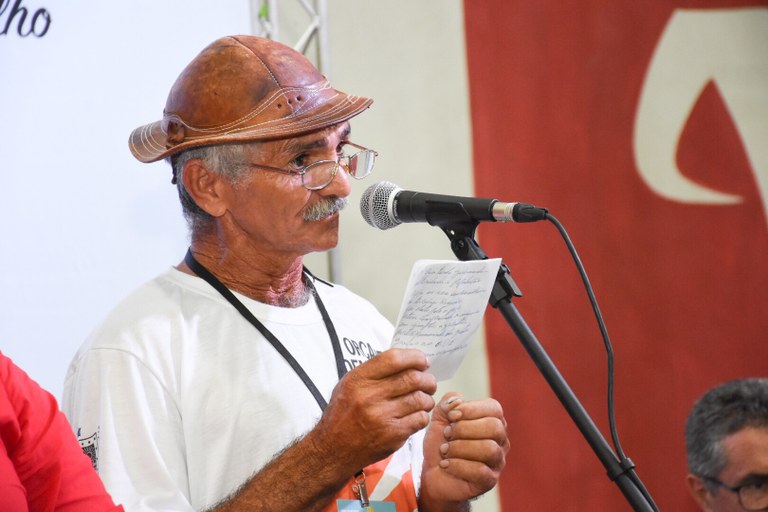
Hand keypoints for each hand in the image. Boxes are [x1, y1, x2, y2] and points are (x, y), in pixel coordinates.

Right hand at [311, 348, 437, 471]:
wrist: (333, 450)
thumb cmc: (343, 414)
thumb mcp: (349, 385)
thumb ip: (375, 372)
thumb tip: (408, 362)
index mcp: (358, 379)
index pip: (393, 359)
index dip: (414, 357)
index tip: (422, 361)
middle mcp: (369, 396)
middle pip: (412, 378)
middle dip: (427, 379)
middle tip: (429, 381)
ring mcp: (382, 417)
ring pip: (420, 399)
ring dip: (427, 398)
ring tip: (424, 399)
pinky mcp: (393, 435)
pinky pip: (420, 419)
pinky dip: (423, 415)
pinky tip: (417, 415)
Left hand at [420, 393, 508, 508]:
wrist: (432, 472)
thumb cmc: (442, 442)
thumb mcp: (440, 417)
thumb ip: (448, 402)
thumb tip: (457, 401)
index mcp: (492, 420)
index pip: (493, 408)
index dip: (471, 409)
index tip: (451, 415)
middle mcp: (500, 440)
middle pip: (494, 427)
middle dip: (465, 429)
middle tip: (447, 434)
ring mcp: (497, 462)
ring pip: (489, 449)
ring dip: (460, 447)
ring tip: (444, 449)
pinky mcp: (489, 481)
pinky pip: (480, 471)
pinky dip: (458, 465)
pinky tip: (445, 464)